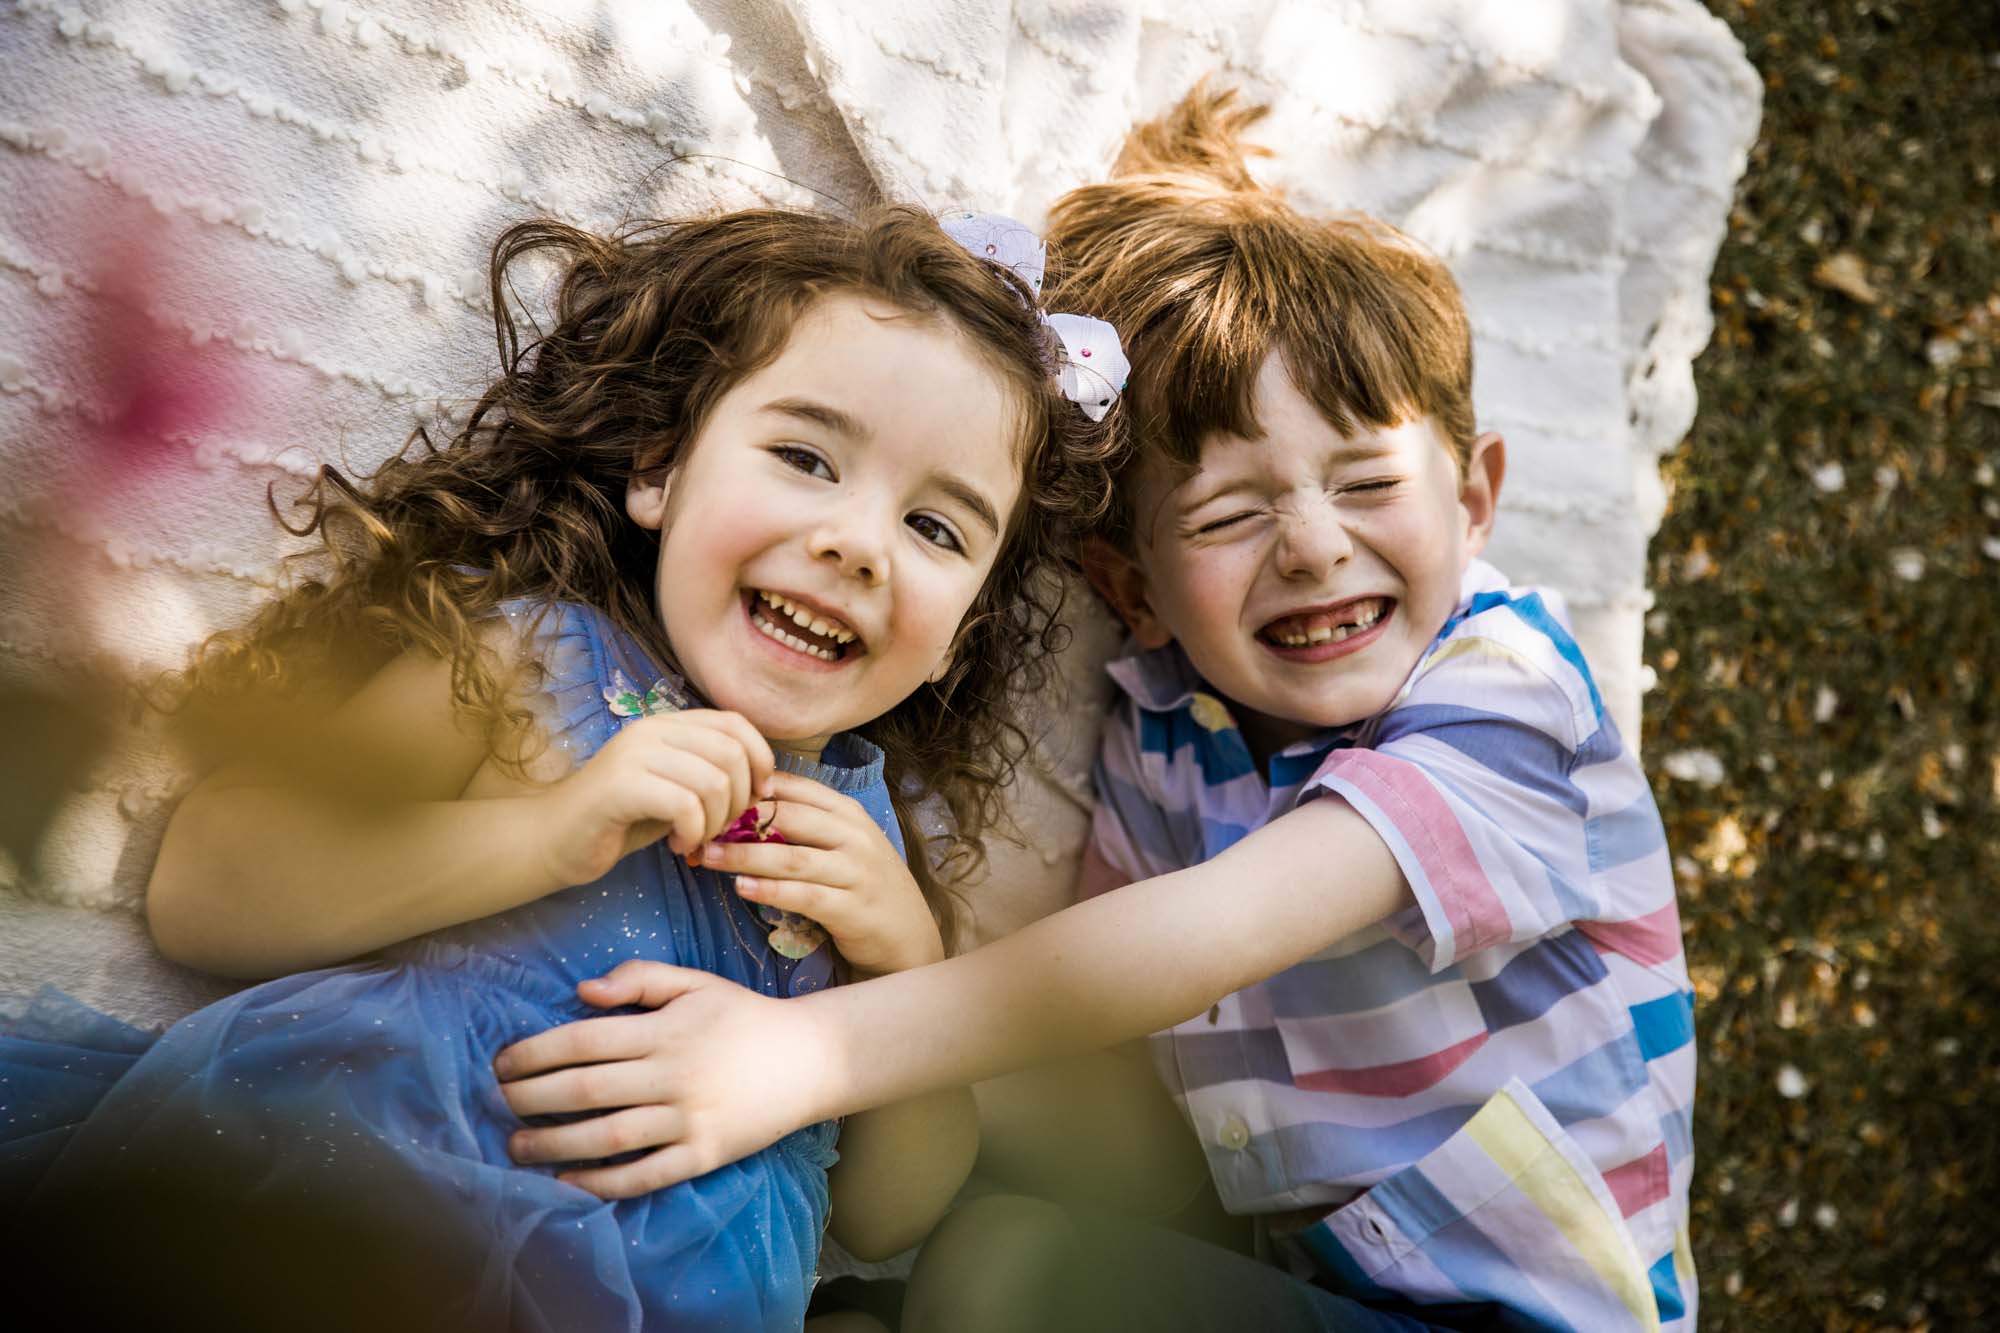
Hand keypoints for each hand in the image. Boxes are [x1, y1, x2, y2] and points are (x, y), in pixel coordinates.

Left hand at [495, 960, 829, 1197]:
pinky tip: (566, 1180)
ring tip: (515, 1144)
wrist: (809, 1059)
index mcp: (666, 1030)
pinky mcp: (703, 1154)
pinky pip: (644, 1174)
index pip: (585, 1041)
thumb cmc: (744, 1017)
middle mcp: (672, 1075)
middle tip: (495, 1102)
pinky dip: (601, 1181)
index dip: (536, 1052)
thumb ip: (640, 977)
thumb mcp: (696, 982)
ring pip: (606, 1136)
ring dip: (552, 1143)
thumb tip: (583, 991)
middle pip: (585, 1089)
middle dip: (530, 1098)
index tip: (501, 1062)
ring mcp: (688, 1119)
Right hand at [533, 711, 774, 887]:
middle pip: (731, 753)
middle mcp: (652, 729)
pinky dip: (693, 832)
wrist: (555, 839)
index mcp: (668, 724)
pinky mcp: (621, 785)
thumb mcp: (676, 789)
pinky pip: (686, 805)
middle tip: (719, 827)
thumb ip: (712, 774)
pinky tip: (677, 844)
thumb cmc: (623, 819)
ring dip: (716, 821)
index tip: (758, 796)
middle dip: (739, 799)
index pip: (735, 723)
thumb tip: (765, 784)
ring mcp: (634, 753)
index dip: (760, 759)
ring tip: (695, 837)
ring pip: (713, 781)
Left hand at [690, 771, 944, 976]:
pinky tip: (741, 888)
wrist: (906, 937)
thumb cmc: (863, 887)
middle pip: (789, 817)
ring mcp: (856, 871)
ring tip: (707, 855)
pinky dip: (770, 891)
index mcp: (848, 813)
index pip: (795, 787)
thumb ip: (805, 824)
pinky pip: (805, 895)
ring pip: (792, 856)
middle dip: (739, 820)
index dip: (751, 787)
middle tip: (698, 823)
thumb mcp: (842, 845)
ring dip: (745, 855)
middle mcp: (855, 836)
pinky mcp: (852, 908)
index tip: (711, 793)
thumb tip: (744, 804)